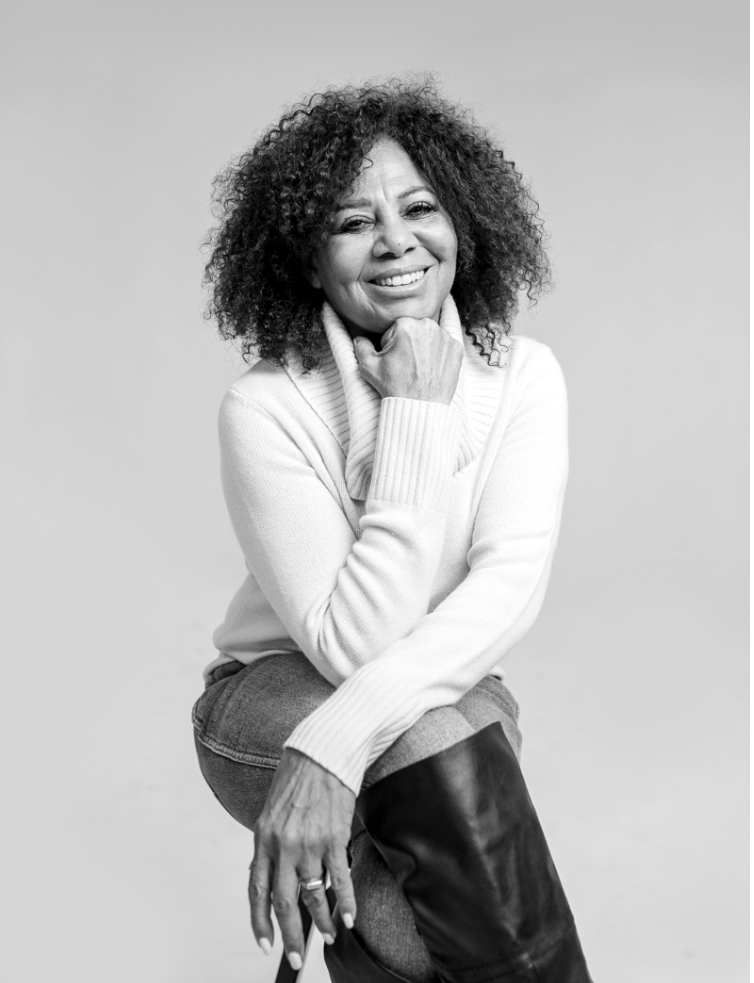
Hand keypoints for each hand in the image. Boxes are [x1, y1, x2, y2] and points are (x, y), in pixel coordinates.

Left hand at [249, 748, 356, 968]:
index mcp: (263, 837)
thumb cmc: (298, 774)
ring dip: (323, 921)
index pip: (256, 889)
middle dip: (289, 936)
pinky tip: (350, 917)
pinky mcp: (334, 838)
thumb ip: (273, 841)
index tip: (265, 943)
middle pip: (284, 902)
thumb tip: (278, 871)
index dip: (259, 921)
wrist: (323, 750)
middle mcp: (283, 845)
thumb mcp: (273, 808)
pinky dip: (347, 902)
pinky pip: (340, 879)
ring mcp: (309, 843)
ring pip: (314, 895)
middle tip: (294, 958)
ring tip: (329, 936)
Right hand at [354, 316, 462, 404]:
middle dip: (409, 343)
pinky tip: (432, 369)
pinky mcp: (457, 349)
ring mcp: (446, 337)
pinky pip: (445, 346)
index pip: (395, 329)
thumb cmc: (394, 387)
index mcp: (405, 324)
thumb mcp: (369, 367)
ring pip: (430, 337)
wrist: (420, 407)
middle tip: (407, 366)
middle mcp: (428, 325)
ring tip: (419, 368)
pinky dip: (439, 355)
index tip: (394, 361)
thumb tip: (358, 338)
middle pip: (414, 330)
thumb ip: (361, 347)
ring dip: (425, 348)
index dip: (391, 346)